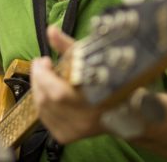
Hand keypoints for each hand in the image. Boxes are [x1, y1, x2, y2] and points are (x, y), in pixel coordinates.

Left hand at [30, 25, 104, 143]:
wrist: (128, 113)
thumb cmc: (110, 81)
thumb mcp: (91, 59)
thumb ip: (68, 46)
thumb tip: (50, 30)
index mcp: (95, 100)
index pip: (58, 93)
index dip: (44, 76)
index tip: (43, 60)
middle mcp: (85, 119)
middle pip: (47, 100)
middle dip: (37, 79)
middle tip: (40, 66)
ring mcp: (76, 130)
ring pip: (42, 110)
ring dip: (37, 90)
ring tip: (42, 77)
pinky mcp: (68, 136)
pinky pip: (45, 119)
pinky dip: (41, 104)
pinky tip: (45, 93)